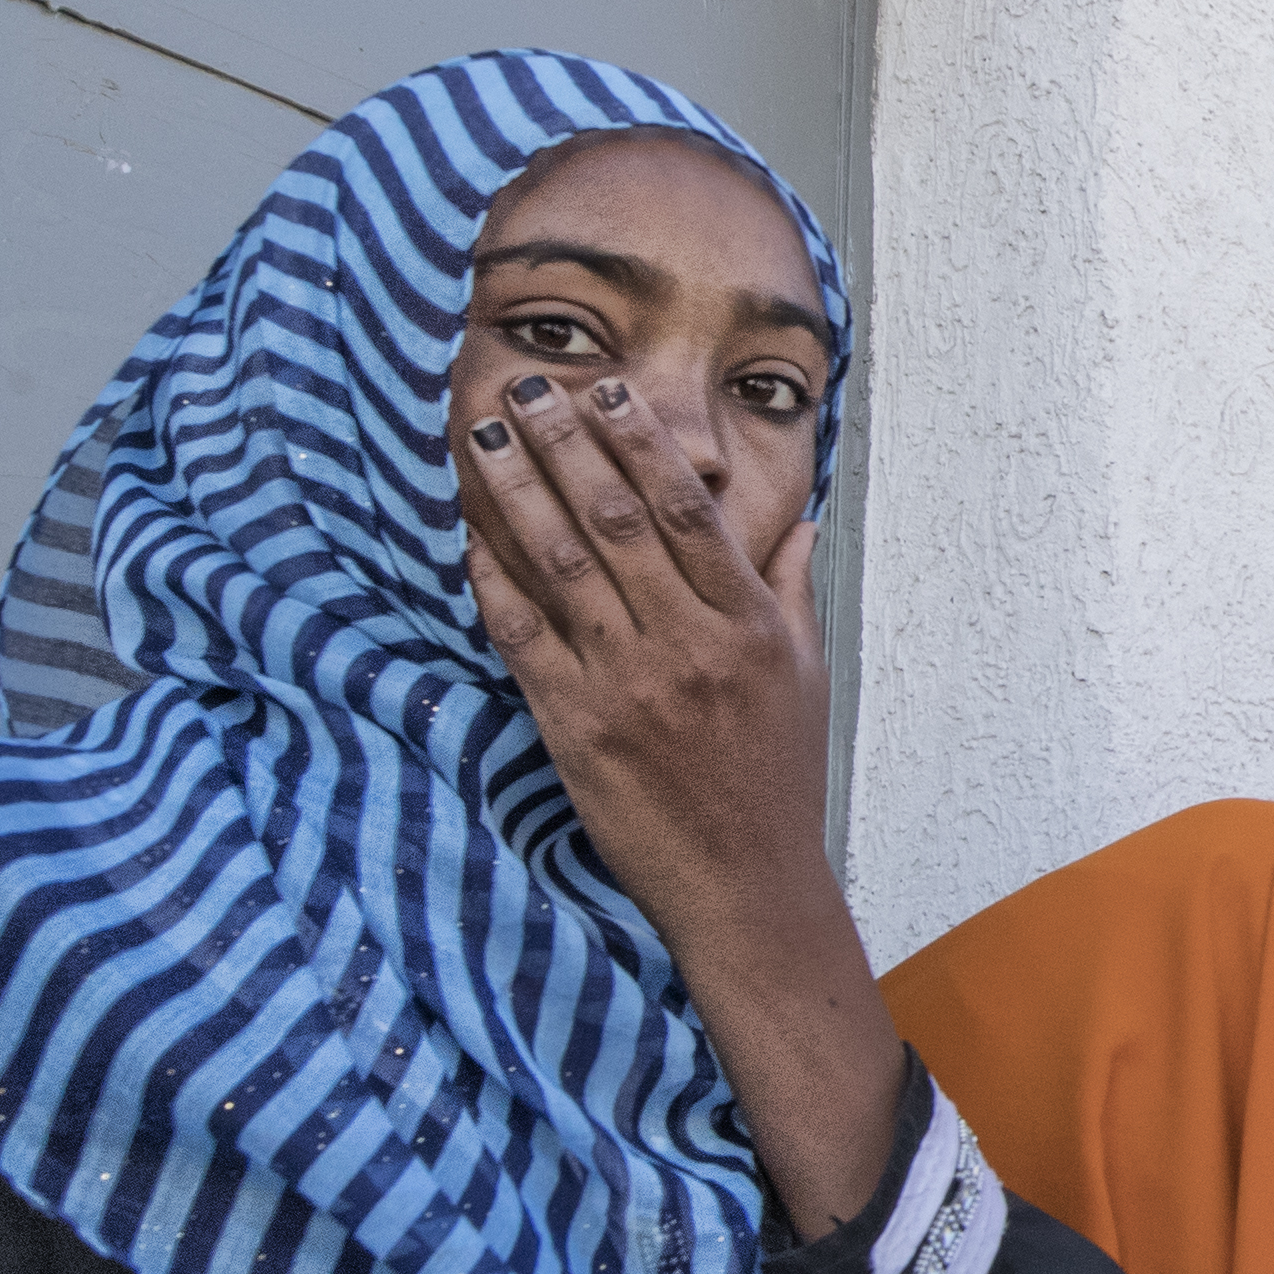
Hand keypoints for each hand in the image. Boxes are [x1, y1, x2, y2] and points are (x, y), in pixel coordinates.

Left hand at [458, 370, 828, 908]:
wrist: (744, 885)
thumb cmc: (777, 780)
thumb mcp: (805, 675)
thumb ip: (790, 589)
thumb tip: (797, 520)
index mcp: (746, 624)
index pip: (686, 510)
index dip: (642, 443)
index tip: (610, 391)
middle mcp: (686, 645)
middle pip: (615, 521)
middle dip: (566, 445)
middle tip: (529, 388)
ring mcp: (627, 686)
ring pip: (561, 565)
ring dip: (516, 492)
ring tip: (485, 435)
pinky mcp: (576, 729)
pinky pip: (524, 638)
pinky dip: (493, 582)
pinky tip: (468, 535)